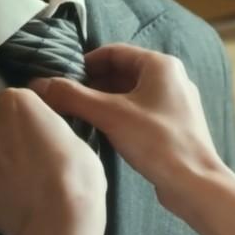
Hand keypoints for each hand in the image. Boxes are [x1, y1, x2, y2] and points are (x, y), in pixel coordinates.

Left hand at [0, 88, 106, 234]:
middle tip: (26, 162)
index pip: (15, 103)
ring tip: (16, 186)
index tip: (38, 137)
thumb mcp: (71, 135)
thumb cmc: (76, 172)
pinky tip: (7, 202)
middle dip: (3, 140)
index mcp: (14, 102)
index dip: (27, 122)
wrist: (58, 215)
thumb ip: (46, 129)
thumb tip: (43, 139)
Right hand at [32, 44, 228, 199]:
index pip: (114, 51)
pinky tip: (102, 131)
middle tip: (65, 99)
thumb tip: (40, 84)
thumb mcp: (110, 115)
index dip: (85, 62)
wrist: (194, 183)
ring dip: (104, 101)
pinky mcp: (173, 125)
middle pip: (122, 72)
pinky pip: (140, 111)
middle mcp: (171, 78)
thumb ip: (73, 97)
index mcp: (161, 65)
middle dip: (93, 84)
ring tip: (78, 115)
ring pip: (131, 94)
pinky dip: (119, 115)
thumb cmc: (158, 142)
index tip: (62, 77)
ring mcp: (174, 103)